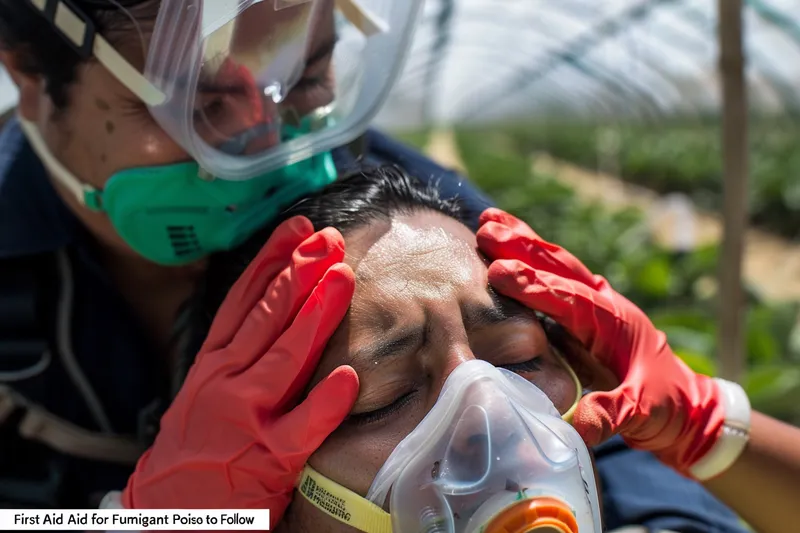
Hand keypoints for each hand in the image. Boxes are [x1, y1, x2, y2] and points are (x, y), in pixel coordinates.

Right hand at [123, 216, 358, 526]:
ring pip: (284, 358)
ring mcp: (244, 418)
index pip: (242, 300)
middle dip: (298, 273)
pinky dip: (324, 402)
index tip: (296, 228)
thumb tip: (276, 304)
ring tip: (342, 278)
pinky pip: (302, 427)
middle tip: (327, 239)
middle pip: (265, 318)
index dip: (270, 260)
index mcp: (212, 363)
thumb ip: (237, 352)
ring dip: (315, 315)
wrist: (169, 512)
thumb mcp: (206, 390)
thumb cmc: (195, 447)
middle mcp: (224, 381)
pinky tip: (349, 378)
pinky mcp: (266, 458)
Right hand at [476, 208, 725, 475]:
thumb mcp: (641, 413)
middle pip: (560, 267)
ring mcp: (593, 303)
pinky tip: (503, 246)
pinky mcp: (583, 310)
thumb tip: (576, 424)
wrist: (687, 406)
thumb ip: (610, 413)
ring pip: (555, 263)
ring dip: (522, 241)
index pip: (570, 300)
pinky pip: (553, 276)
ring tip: (487, 221)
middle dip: (523, 247)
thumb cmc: (665, 407)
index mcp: (614, 323)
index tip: (500, 273)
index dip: (536, 286)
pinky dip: (529, 257)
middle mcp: (603, 304)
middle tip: (485, 230)